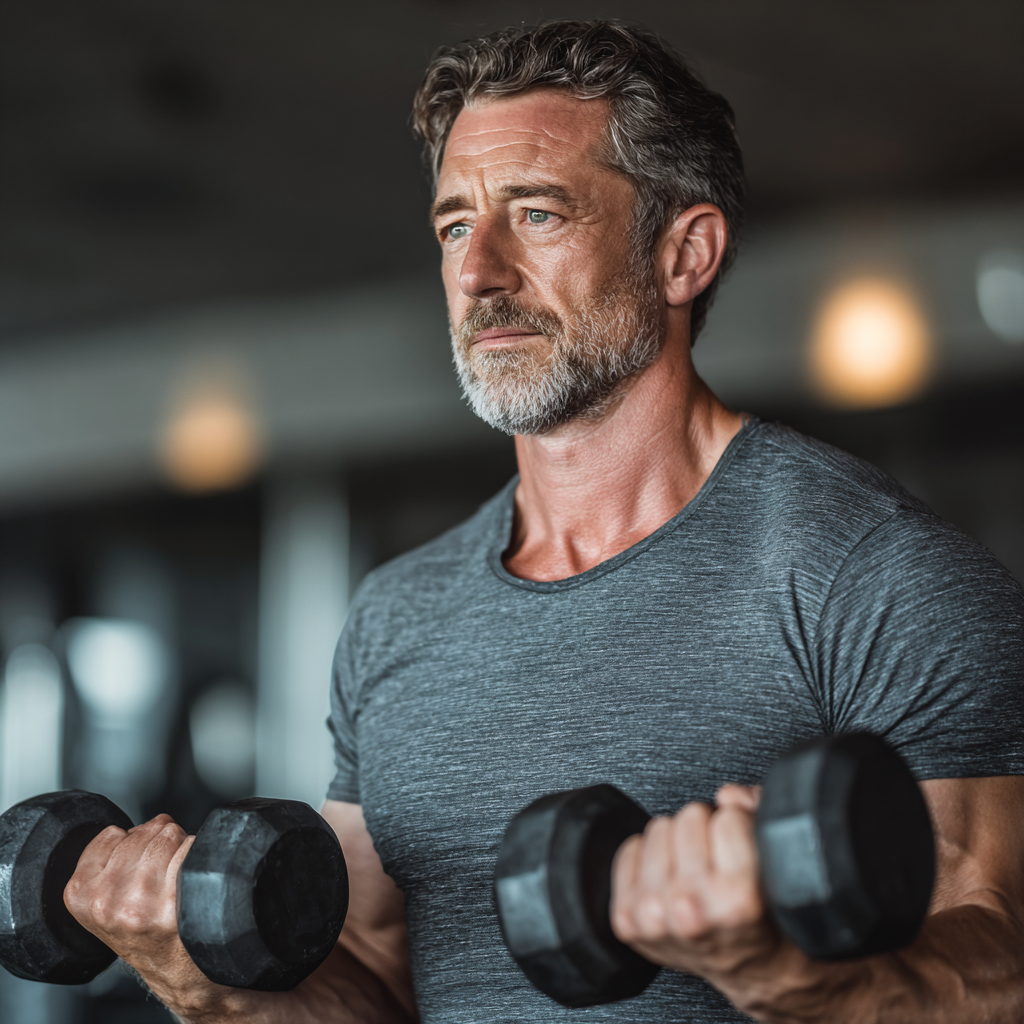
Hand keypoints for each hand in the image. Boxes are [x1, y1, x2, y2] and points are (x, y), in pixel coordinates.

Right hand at [64, 815, 216, 1009]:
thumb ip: (105, 863)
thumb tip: (138, 826)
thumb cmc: (143, 933)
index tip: (137, 865)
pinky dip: (199, 855)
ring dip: (180, 846)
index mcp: (80, 895)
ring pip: (170, 836)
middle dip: (159, 842)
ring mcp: (140, 903)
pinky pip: (193, 849)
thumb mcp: (101, 903)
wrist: (175, 971)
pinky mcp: (173, 906)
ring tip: (177, 876)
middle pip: (145, 832)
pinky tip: (193, 879)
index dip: (131, 843)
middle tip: (163, 872)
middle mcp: (106, 900)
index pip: (112, 834)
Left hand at [610, 785, 791, 998]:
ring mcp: (655, 916)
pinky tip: (672, 878)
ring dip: (678, 842)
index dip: (739, 826)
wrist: (752, 970)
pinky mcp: (628, 920)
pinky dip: (649, 857)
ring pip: (659, 828)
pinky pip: (630, 850)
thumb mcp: (781, 867)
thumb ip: (760, 815)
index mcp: (737, 898)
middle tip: (719, 860)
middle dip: (708, 831)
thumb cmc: (767, 919)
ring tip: (697, 870)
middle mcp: (691, 909)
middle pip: (690, 817)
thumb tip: (728, 795)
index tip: (743, 847)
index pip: (728, 816)